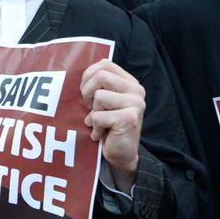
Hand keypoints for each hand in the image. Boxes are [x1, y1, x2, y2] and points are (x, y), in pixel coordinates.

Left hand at [80, 59, 144, 188]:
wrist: (122, 154)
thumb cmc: (109, 125)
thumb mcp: (104, 102)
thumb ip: (99, 85)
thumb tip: (83, 72)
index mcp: (130, 82)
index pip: (105, 64)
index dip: (89, 75)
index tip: (86, 92)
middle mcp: (136, 90)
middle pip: (101, 75)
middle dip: (87, 92)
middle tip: (89, 107)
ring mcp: (135, 104)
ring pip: (99, 96)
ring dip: (93, 112)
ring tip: (99, 122)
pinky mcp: (129, 119)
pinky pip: (98, 116)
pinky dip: (94, 127)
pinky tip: (100, 134)